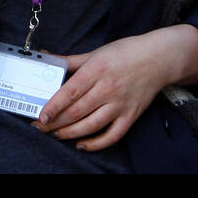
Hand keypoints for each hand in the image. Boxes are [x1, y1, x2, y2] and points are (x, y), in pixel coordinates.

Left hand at [32, 29, 187, 150]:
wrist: (158, 58)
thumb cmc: (125, 52)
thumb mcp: (95, 52)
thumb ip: (70, 60)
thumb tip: (45, 56)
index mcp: (97, 70)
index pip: (71, 92)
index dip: (54, 106)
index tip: (41, 116)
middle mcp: (108, 89)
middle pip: (77, 111)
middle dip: (55, 123)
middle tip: (39, 128)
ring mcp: (120, 104)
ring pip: (91, 125)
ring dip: (70, 133)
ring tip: (55, 135)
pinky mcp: (131, 116)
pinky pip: (112, 135)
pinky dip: (96, 143)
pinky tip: (81, 144)